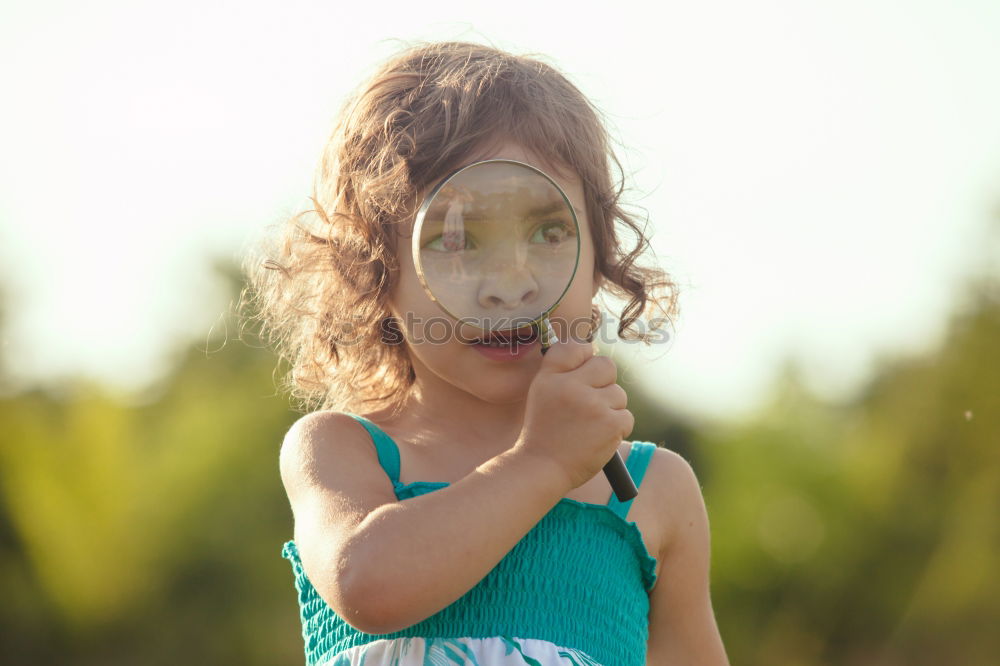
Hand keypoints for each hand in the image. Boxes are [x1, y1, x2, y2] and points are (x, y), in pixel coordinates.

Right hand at [515, 337, 633, 489]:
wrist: (543, 468)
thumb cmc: (544, 431)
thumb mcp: (541, 393)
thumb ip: (562, 370)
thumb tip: (592, 348)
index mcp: (549, 377)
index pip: (574, 346)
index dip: (584, 355)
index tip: (582, 372)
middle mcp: (570, 386)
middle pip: (606, 365)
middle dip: (604, 382)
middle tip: (591, 403)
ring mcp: (592, 405)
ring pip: (618, 394)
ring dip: (610, 409)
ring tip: (589, 426)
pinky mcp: (610, 424)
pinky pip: (626, 416)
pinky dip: (616, 428)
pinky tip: (598, 437)